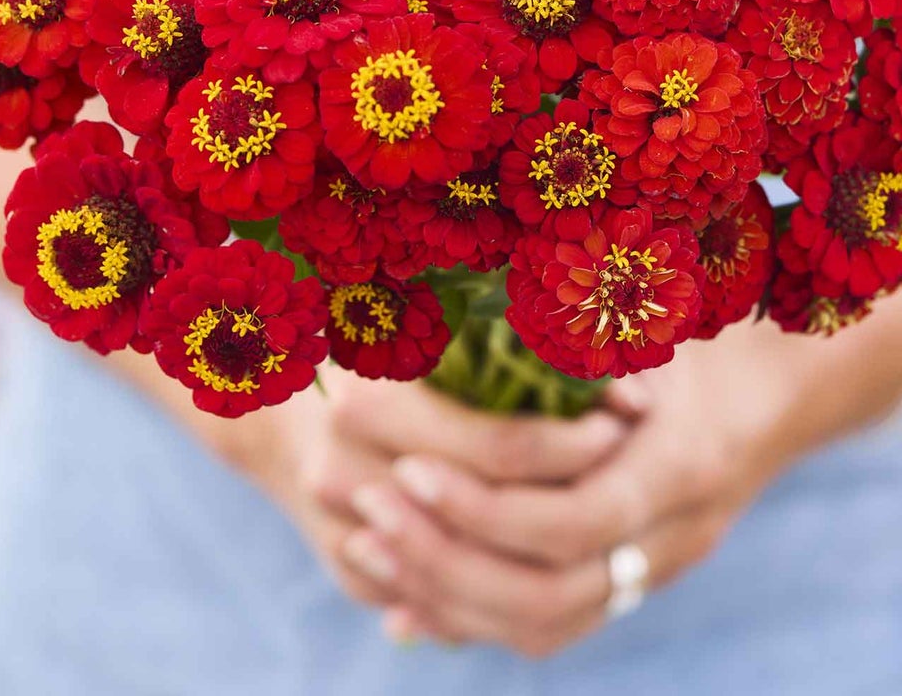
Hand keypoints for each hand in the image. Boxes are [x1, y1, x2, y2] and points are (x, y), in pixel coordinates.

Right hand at [198, 363, 630, 614]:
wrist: (270, 393)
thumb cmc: (366, 326)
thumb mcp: (429, 304)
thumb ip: (520, 322)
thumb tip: (630, 376)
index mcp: (368, 401)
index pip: (496, 447)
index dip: (571, 439)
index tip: (625, 420)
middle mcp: (348, 472)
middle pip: (487, 512)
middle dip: (570, 492)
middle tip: (631, 467)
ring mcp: (345, 531)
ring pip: (469, 569)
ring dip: (545, 544)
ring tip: (608, 505)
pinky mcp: (353, 572)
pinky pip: (440, 598)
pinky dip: (501, 579)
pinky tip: (561, 552)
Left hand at [354, 298, 901, 654]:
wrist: (787, 390)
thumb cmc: (713, 327)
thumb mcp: (660, 311)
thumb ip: (586, 323)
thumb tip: (485, 315)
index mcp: (687, 463)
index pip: (570, 518)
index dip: (483, 503)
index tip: (410, 465)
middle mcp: (677, 533)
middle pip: (547, 592)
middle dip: (449, 555)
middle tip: (368, 504)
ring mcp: (658, 567)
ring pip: (543, 623)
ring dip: (449, 592)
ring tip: (368, 545)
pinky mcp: (633, 581)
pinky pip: (547, 627)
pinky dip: (472, 617)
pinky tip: (403, 601)